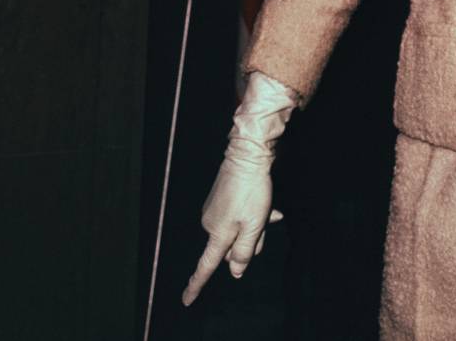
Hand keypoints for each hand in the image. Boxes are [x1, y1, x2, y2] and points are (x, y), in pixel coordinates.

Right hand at [181, 147, 282, 304]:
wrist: (247, 155)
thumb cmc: (251, 190)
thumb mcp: (253, 225)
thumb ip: (244, 251)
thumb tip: (235, 271)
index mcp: (218, 234)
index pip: (206, 265)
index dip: (196, 285)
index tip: (186, 301)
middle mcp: (211, 223)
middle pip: (230, 246)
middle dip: (248, 241)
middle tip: (265, 223)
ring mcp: (214, 210)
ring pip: (237, 228)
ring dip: (253, 225)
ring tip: (269, 211)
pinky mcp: (220, 198)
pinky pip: (236, 215)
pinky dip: (250, 213)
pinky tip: (264, 204)